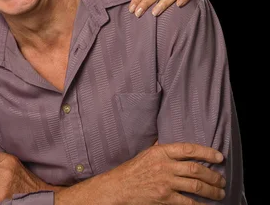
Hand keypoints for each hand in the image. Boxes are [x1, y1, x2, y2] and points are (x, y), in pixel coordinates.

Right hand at [82, 142, 225, 203]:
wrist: (118, 187)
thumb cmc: (132, 171)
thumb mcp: (146, 154)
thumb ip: (160, 148)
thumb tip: (171, 141)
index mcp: (160, 152)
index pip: (189, 149)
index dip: (207, 152)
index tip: (219, 156)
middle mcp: (164, 166)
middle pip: (196, 169)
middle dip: (213, 175)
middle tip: (221, 180)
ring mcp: (165, 183)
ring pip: (196, 186)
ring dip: (212, 190)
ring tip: (220, 192)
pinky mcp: (165, 198)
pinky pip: (188, 202)